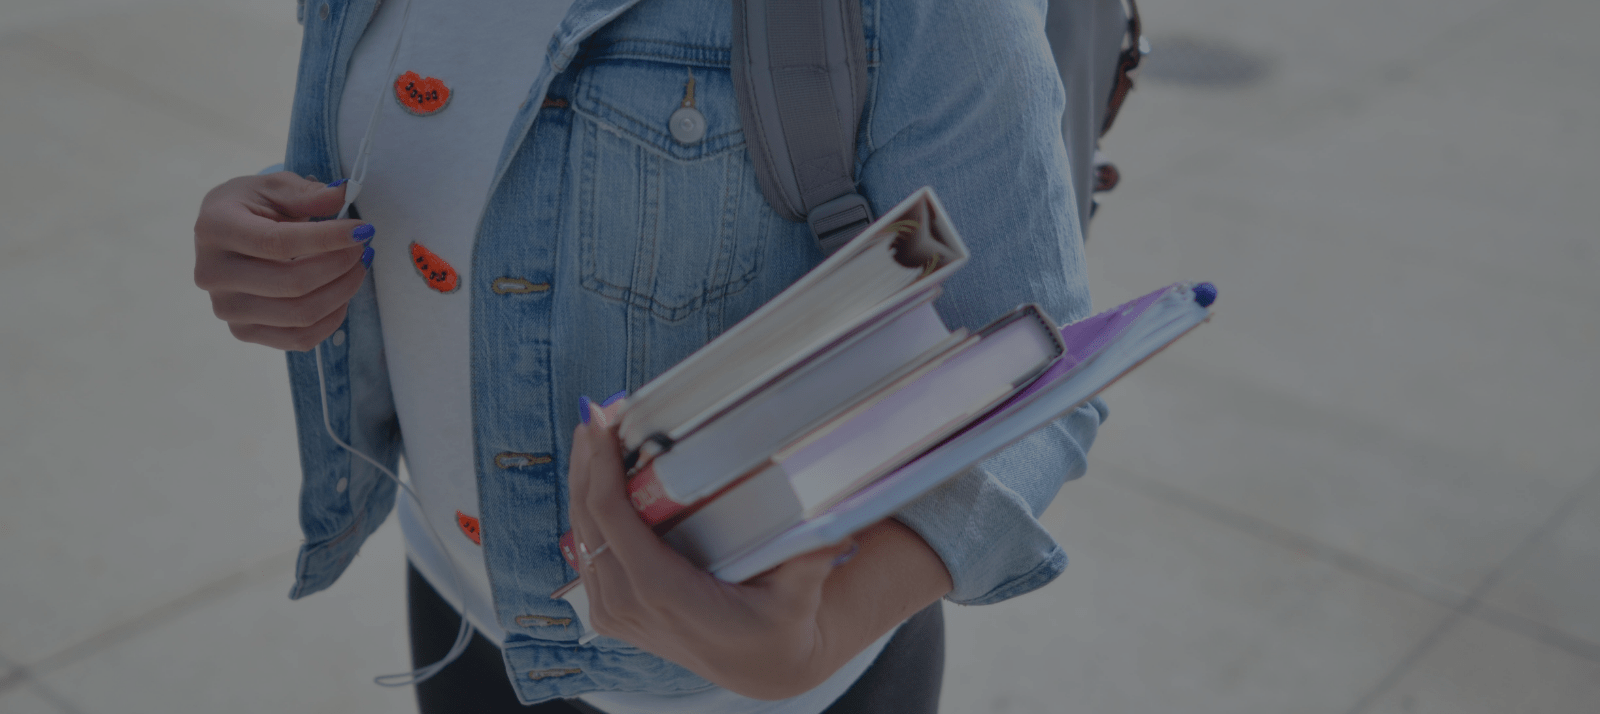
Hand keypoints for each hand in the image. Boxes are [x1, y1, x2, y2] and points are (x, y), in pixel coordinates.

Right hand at [193, 172, 372, 350]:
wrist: (224, 235)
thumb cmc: (251, 207)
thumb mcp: (274, 187)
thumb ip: (307, 193)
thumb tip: (342, 194)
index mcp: (215, 229)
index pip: (278, 242)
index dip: (327, 239)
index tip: (362, 230)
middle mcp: (212, 273)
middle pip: (292, 284)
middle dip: (340, 265)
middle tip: (363, 248)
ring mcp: (226, 308)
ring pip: (300, 315)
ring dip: (342, 292)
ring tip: (357, 268)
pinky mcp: (243, 332)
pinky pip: (299, 339)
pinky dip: (331, 319)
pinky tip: (342, 295)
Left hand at [567, 402, 856, 699]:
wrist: (761, 669)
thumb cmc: (778, 629)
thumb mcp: (797, 598)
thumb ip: (810, 561)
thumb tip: (835, 525)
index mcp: (663, 593)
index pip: (612, 520)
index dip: (600, 467)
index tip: (601, 422)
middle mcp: (628, 605)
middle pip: (587, 519)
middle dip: (587, 461)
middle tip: (596, 412)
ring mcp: (615, 612)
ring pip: (580, 534)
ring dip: (583, 481)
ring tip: (595, 433)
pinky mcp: (612, 612)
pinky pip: (588, 552)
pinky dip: (588, 510)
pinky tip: (596, 476)